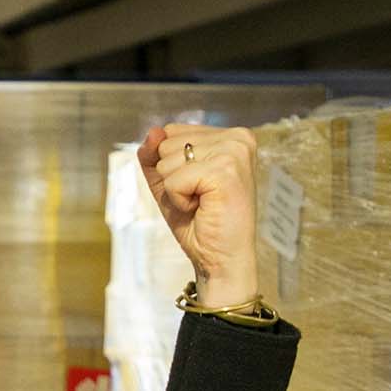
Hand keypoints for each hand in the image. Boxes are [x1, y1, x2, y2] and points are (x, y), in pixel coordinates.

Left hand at [137, 123, 258, 308]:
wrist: (219, 259)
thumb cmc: (197, 222)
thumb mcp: (166, 182)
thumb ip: (153, 155)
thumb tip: (153, 132)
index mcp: (229, 135)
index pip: (170, 131)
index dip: (169, 165)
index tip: (195, 186)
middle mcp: (237, 138)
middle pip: (166, 143)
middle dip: (171, 177)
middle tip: (198, 198)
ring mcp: (234, 152)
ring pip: (167, 160)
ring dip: (175, 189)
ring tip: (201, 203)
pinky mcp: (225, 171)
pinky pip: (173, 180)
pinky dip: (178, 200)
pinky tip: (201, 208)